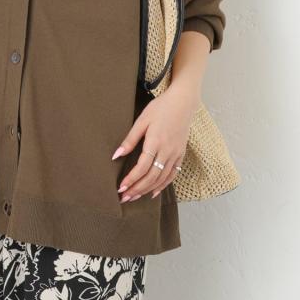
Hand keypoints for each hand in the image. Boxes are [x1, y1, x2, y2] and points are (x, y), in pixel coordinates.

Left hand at [111, 83, 199, 200]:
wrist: (183, 102)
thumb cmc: (160, 108)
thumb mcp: (142, 120)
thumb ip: (130, 139)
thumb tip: (116, 156)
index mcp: (156, 141)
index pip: (142, 167)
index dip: (131, 179)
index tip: (121, 188)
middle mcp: (167, 150)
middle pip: (152, 176)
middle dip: (137, 189)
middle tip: (125, 198)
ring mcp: (176, 154)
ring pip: (162, 178)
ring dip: (147, 190)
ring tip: (135, 197)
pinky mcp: (181, 154)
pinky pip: (172, 174)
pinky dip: (163, 185)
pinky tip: (153, 192)